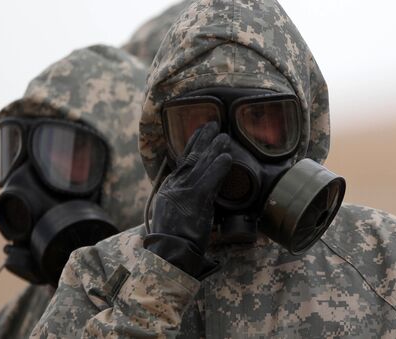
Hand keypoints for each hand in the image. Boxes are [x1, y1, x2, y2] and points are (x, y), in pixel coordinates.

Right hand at [144, 122, 231, 277]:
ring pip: (199, 165)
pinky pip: (208, 180)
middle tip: (214, 124)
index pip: (183, 162)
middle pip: (190, 157)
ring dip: (213, 149)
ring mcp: (183, 192)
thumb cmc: (175, 239)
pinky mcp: (193, 200)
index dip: (193, 145)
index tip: (202, 132)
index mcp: (170, 189)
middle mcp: (174, 186)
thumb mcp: (176, 215)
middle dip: (202, 139)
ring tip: (225, 136)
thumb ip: (187, 200)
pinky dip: (217, 168)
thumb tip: (202, 194)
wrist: (169, 254)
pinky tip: (226, 157)